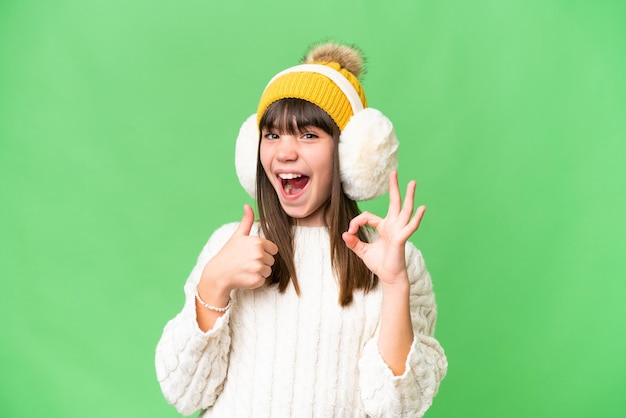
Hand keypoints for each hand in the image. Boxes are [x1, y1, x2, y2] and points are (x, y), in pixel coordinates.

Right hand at [199, 204, 278, 296]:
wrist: (218, 273)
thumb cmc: (228, 254)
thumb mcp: (238, 235)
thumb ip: (246, 221)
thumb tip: (247, 205)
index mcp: (257, 242)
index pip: (273, 249)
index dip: (264, 252)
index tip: (252, 254)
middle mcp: (259, 254)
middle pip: (271, 260)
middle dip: (261, 262)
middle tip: (247, 262)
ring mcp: (258, 267)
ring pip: (268, 271)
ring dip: (259, 272)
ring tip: (246, 269)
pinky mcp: (257, 280)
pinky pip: (264, 280)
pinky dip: (256, 280)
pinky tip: (245, 276)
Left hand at [342, 171, 424, 285]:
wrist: (388, 277)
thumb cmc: (379, 263)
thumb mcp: (362, 251)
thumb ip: (353, 242)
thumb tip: (343, 234)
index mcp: (384, 227)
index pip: (367, 216)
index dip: (356, 222)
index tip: (349, 232)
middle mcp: (393, 226)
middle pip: (394, 203)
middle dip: (394, 188)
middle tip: (394, 172)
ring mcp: (398, 231)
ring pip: (405, 210)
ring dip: (409, 196)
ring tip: (413, 183)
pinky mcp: (401, 239)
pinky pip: (409, 227)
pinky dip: (416, 218)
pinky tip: (422, 209)